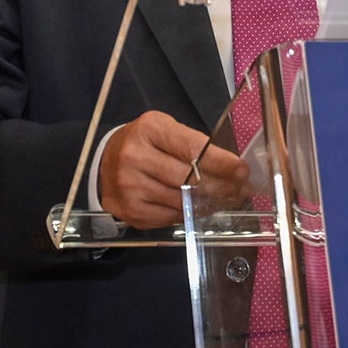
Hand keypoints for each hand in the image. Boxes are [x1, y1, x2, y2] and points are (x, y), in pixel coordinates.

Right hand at [97, 110, 251, 228]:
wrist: (105, 162)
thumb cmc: (145, 142)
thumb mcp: (165, 129)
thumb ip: (193, 144)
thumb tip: (231, 168)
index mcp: (149, 129)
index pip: (193, 149)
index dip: (221, 162)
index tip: (242, 171)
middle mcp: (135, 157)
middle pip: (188, 178)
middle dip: (221, 186)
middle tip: (241, 189)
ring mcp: (129, 186)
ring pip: (181, 200)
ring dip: (209, 203)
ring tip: (228, 199)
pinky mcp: (129, 210)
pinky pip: (169, 217)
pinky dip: (189, 214)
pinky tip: (201, 209)